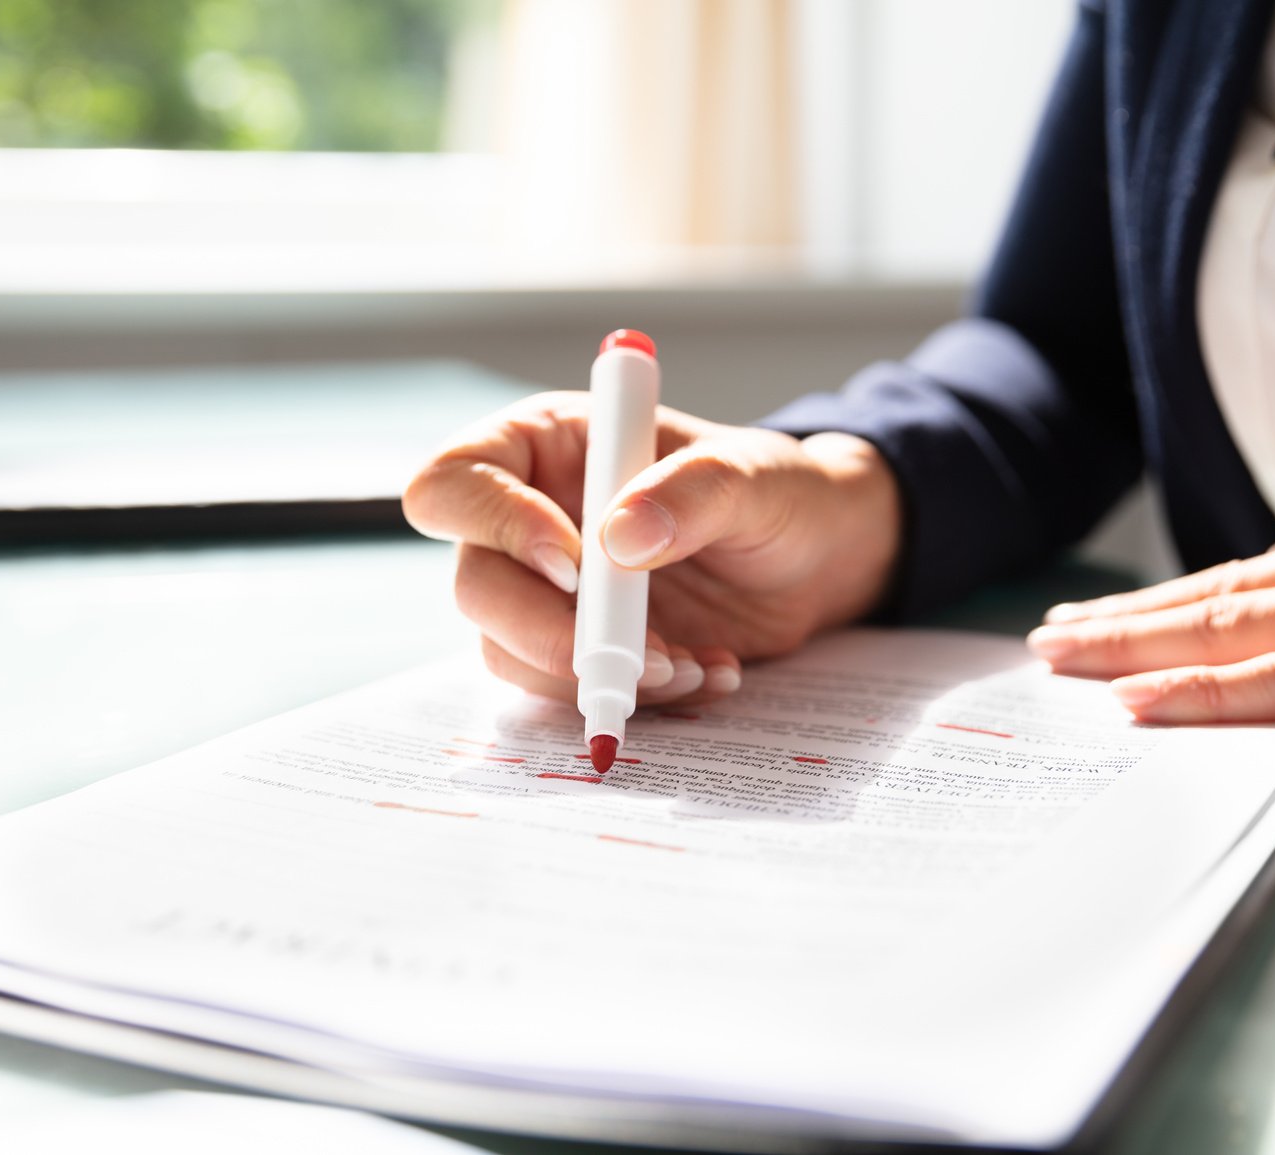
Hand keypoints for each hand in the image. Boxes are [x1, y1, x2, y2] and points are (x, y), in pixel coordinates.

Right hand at [403, 392, 900, 706]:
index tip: (575, 566)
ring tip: (690, 667)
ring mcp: (548, 592)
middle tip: (639, 654)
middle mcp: (528, 518)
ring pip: (508, 651)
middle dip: (551, 632)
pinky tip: (704, 676)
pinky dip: (632, 698)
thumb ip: (693, 492)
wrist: (818, 559)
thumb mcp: (754, 476)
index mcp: (544, 445)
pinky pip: (566, 691)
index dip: (493, 525)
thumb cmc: (778, 491)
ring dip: (596, 676)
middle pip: (474, 584)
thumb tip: (620, 539)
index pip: (456, 482)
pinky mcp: (580, 649)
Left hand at [1025, 516, 1274, 752]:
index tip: (1104, 614)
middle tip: (1050, 638)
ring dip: (1138, 643)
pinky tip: (1144, 704)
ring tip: (1063, 659)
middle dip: (1128, 617)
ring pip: (1236, 626)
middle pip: (1223, 594)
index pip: (1253, 577)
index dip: (1172, 596)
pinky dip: (1211, 690)